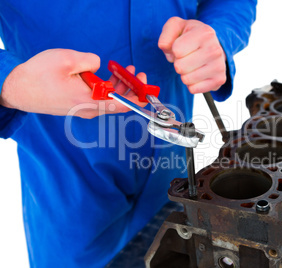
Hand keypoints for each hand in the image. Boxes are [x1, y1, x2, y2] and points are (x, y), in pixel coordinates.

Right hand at [0, 49, 147, 118]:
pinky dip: (107, 86)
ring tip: (127, 70)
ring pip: (109, 99)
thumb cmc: (38, 77)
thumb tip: (100, 65)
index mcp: (89, 101)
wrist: (17, 90)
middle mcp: (89, 108)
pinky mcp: (78, 104)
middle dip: (132, 88)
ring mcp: (83, 108)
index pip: (122, 105)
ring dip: (120, 85)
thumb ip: (90, 61)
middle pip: (118, 102)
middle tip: (139, 74)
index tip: (148, 92)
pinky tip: (109, 74)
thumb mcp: (67, 60)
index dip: (138, 99)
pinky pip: (98, 97)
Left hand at [158, 17, 226, 93]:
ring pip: (186, 80)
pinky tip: (198, 74)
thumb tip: (167, 50)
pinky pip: (193, 89)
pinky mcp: (219, 80)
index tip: (183, 46)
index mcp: (205, 33)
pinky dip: (192, 84)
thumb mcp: (177, 26)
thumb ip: (166, 34)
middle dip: (179, 63)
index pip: (176, 50)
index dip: (174, 50)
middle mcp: (215, 50)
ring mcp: (219, 66)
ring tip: (193, 64)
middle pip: (180, 67)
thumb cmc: (191, 36)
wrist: (212, 44)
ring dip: (185, 74)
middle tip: (187, 57)